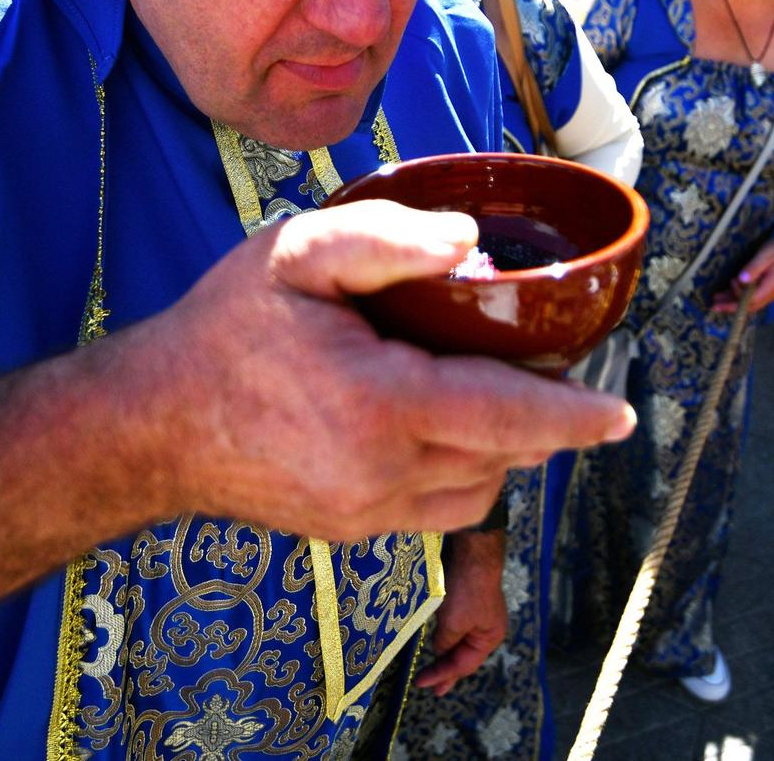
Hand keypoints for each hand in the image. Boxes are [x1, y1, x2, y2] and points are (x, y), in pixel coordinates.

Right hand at [149, 200, 634, 541]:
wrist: (149, 426)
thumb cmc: (224, 330)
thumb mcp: (296, 254)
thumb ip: (386, 241)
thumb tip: (471, 246)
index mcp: (380, 405)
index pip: (507, 415)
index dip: (574, 416)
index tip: (624, 416)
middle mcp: (383, 474)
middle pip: (503, 455)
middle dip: (545, 423)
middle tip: (559, 375)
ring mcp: (366, 513)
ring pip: (477, 491)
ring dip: (504, 450)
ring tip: (497, 397)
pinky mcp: (350, 532)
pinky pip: (436, 509)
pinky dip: (461, 472)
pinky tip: (442, 428)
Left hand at [413, 529, 507, 694]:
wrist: (472, 550)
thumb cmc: (468, 589)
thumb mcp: (454, 623)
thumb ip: (445, 642)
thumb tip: (440, 651)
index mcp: (490, 637)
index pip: (463, 665)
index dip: (442, 676)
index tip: (422, 684)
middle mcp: (487, 627)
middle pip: (463, 655)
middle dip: (447, 670)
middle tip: (432, 688)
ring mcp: (478, 613)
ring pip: (458, 639)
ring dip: (444, 651)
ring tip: (432, 668)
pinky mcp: (467, 599)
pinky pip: (454, 625)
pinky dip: (444, 634)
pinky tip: (436, 638)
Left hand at [709, 236, 773, 313]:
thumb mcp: (766, 256)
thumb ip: (754, 268)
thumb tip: (741, 280)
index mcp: (771, 287)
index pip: (752, 301)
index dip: (736, 302)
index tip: (722, 296)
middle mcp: (772, 293)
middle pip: (750, 306)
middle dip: (731, 306)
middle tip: (714, 305)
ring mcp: (771, 291)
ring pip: (750, 302)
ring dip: (734, 301)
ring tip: (717, 299)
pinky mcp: (768, 287)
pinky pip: (753, 296)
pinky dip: (740, 295)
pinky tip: (729, 293)